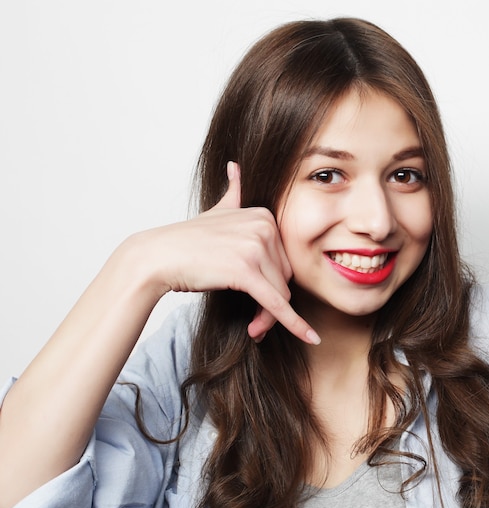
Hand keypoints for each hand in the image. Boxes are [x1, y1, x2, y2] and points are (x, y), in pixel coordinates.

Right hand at [134, 162, 319, 344]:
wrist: (157, 257)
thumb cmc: (186, 241)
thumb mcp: (216, 211)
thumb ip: (234, 193)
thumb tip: (236, 166)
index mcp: (264, 216)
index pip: (284, 260)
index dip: (274, 285)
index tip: (260, 303)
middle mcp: (264, 227)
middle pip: (285, 278)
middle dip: (273, 304)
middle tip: (255, 323)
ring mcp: (255, 247)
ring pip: (280, 294)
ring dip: (269, 318)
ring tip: (252, 329)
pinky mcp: (246, 271)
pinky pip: (276, 303)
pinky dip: (294, 324)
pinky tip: (310, 338)